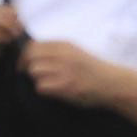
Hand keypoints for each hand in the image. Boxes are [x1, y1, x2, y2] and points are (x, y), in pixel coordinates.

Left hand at [18, 42, 136, 110]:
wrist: (111, 83)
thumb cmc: (91, 69)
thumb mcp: (74, 52)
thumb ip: (55, 50)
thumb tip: (30, 53)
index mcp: (63, 45)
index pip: (32, 45)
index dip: (26, 56)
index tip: (27, 64)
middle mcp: (62, 55)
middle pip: (30, 57)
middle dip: (28, 66)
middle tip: (33, 75)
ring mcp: (64, 70)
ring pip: (34, 71)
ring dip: (37, 79)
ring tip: (49, 83)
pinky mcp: (65, 86)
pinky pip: (41, 87)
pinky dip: (44, 90)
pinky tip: (54, 91)